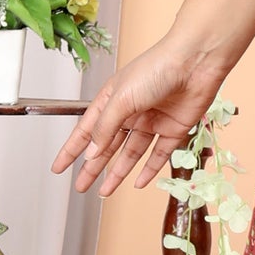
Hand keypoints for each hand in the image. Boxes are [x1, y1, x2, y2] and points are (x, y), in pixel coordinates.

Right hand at [49, 35, 229, 194]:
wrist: (196, 61)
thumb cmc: (157, 68)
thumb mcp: (121, 99)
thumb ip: (105, 128)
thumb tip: (92, 153)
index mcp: (112, 99)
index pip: (86, 130)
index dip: (71, 150)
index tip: (58, 167)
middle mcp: (131, 112)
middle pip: (107, 146)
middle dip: (93, 167)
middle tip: (81, 186)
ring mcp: (153, 121)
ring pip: (131, 154)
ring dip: (117, 172)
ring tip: (104, 192)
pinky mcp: (174, 129)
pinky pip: (159, 155)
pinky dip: (149, 170)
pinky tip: (138, 183)